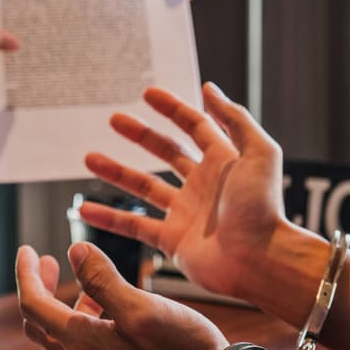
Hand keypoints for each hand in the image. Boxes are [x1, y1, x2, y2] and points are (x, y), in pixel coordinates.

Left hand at [16, 241, 226, 349]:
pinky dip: (85, 316)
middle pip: (40, 320)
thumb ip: (103, 279)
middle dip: (38, 287)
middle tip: (47, 262)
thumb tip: (74, 252)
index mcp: (81, 341)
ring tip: (83, 278)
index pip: (33, 304)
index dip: (25, 273)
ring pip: (63, 332)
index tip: (27, 250)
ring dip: (63, 301)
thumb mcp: (140, 308)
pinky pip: (86, 342)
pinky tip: (110, 306)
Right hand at [80, 82, 285, 297]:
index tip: (147, 94)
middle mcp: (202, 184)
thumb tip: (209, 88)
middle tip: (114, 119)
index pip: (194, 126)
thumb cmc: (263, 208)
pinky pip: (134, 225)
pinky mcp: (172, 240)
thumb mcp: (259, 152)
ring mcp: (185, 212)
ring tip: (89, 158)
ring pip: (143, 187)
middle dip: (140, 134)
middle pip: (165, 151)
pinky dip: (109, 219)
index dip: (172, 108)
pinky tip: (85, 210)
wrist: (260, 261)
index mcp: (223, 160)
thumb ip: (235, 119)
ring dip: (117, 172)